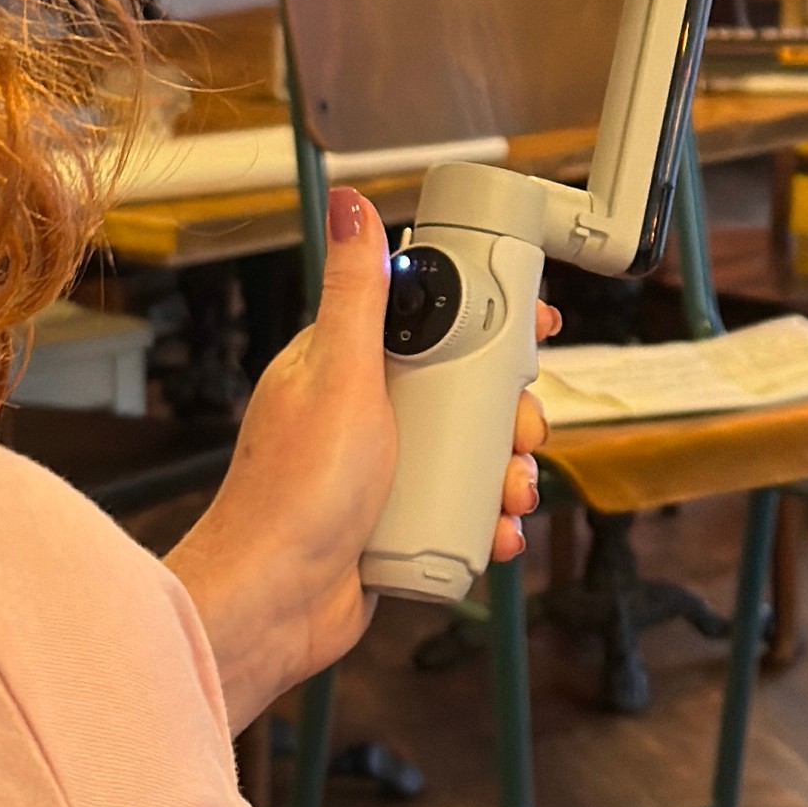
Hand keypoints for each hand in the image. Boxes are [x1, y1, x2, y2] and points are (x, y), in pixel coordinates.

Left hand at [160, 191, 548, 726]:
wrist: (274, 602)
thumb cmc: (293, 493)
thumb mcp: (339, 375)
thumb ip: (354, 293)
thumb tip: (349, 204)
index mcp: (344, 366)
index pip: (429, 321)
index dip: (488, 321)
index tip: (533, 328)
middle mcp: (362, 413)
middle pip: (462, 391)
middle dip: (507, 413)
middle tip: (524, 432)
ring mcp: (378, 471)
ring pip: (467, 453)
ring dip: (505, 472)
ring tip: (512, 493)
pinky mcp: (392, 521)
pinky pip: (455, 507)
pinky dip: (486, 517)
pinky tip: (497, 531)